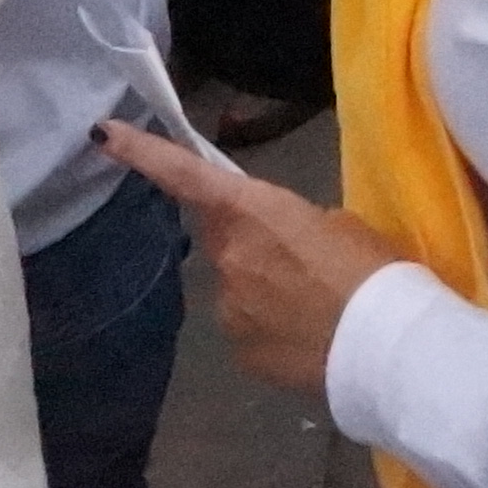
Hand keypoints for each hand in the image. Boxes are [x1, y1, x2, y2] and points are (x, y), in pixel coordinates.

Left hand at [107, 123, 400, 392]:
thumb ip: (295, 224)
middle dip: (251, 241)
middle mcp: (229, 258)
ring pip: (239, 287)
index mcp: (254, 212)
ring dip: (266, 289)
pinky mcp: (240, 352)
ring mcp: (229, 310)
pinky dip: (273, 328)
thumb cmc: (373, 271)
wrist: (385, 346)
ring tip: (319, 304)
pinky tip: (310, 336)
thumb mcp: (341, 225)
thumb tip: (281, 244)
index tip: (103, 134)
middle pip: (224, 238)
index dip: (141, 153)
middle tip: (305, 257)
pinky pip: (250, 328)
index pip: (185, 176)